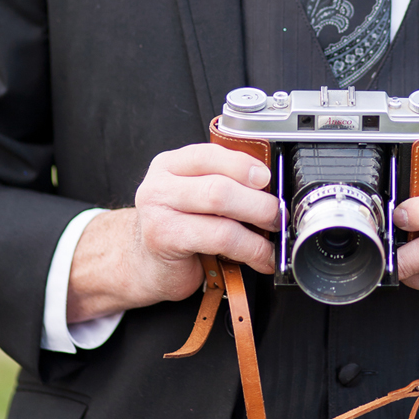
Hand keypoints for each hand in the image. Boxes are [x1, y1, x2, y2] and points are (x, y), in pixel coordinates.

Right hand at [67, 144, 280, 323]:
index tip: (268, 180)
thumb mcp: (194, 199)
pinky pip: (219, 237)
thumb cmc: (176, 231)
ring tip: (271, 239)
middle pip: (219, 183)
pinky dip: (250, 249)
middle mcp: (160, 183)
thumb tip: (269, 188)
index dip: (244, 165)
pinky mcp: (164, 238)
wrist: (143, 265)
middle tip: (276, 216)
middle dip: (259, 201)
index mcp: (170, 165)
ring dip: (257, 225)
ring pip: (220, 206)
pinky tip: (260, 257)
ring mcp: (158, 210)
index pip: (210, 153)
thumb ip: (221, 185)